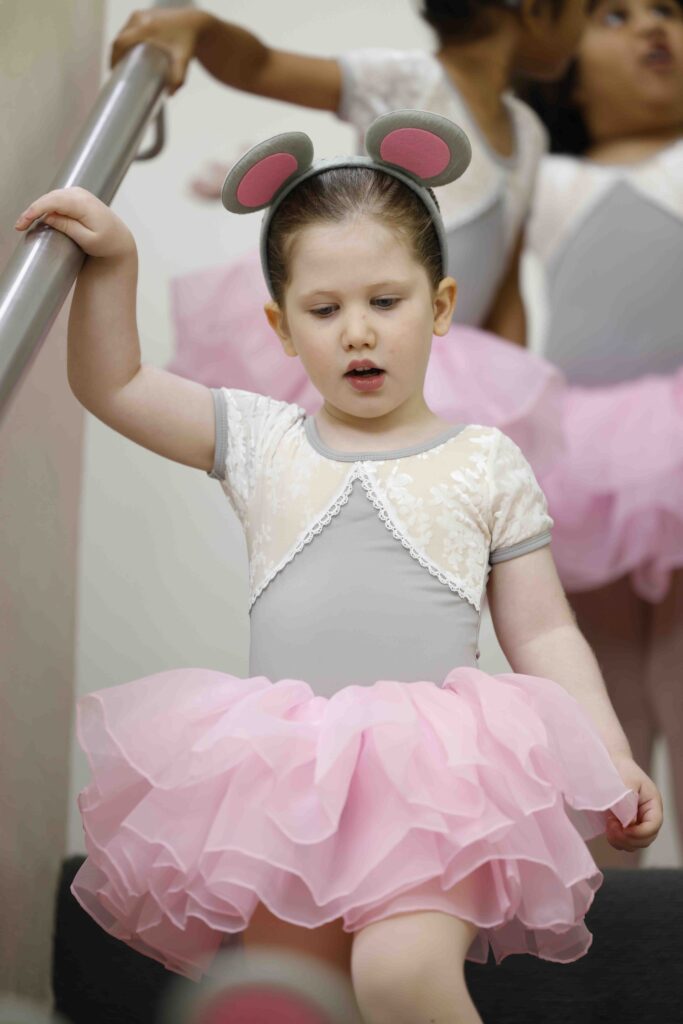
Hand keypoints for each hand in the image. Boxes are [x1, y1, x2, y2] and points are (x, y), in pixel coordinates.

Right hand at [15, 187, 134, 260]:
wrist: (118, 240)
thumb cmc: (106, 243)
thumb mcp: (87, 240)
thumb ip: (67, 227)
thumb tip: (48, 216)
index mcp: (84, 204)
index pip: (53, 202)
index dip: (34, 211)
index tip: (22, 223)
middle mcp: (80, 194)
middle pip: (49, 198)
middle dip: (32, 211)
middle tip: (19, 226)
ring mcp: (78, 193)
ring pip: (51, 198)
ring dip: (38, 209)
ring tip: (25, 223)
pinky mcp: (76, 196)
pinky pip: (56, 199)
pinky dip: (46, 207)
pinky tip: (38, 216)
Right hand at [111, 8, 208, 93]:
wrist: (195, 22)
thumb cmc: (188, 41)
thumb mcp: (183, 60)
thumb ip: (178, 78)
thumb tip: (170, 95)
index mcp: (145, 28)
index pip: (120, 43)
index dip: (114, 58)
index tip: (113, 73)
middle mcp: (139, 18)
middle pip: (119, 39)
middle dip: (116, 56)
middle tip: (118, 74)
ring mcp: (139, 14)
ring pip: (122, 34)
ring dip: (119, 49)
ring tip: (121, 66)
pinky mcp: (141, 14)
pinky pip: (127, 29)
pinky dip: (125, 41)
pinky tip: (126, 53)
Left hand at [606, 755, 662, 851]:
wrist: (609, 762)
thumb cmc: (620, 768)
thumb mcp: (627, 781)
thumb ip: (629, 801)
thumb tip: (629, 822)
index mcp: (652, 804)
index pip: (653, 825)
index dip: (640, 832)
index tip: (624, 829)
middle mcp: (647, 816)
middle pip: (646, 839)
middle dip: (629, 838)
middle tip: (612, 826)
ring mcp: (636, 822)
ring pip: (635, 843)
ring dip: (621, 840)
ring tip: (609, 824)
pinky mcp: (624, 825)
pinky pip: (624, 841)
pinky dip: (616, 839)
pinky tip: (607, 826)